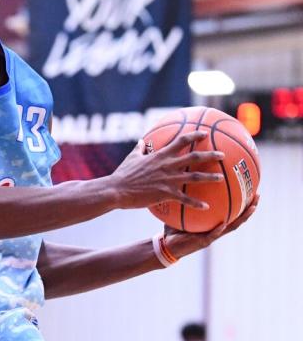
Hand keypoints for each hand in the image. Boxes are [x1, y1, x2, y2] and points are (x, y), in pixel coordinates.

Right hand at [108, 132, 223, 209]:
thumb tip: (142, 141)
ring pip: (194, 177)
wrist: (117, 190)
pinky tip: (206, 207)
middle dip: (210, 155)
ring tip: (221, 178)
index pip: (181, 141)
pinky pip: (185, 199)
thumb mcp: (131, 158)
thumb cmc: (123, 174)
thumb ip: (139, 149)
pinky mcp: (165, 194)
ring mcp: (168, 180)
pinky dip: (196, 203)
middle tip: (223, 155)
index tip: (205, 133)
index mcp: (160, 155)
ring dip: (209, 177)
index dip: (194, 136)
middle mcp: (167, 165)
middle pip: (194, 157)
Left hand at [164, 194, 259, 257]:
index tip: (250, 188)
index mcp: (214, 222)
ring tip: (251, 208)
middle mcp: (216, 229)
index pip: (231, 211)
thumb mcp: (181, 210)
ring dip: (242, 218)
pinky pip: (213, 235)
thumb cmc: (173, 229)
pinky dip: (219, 230)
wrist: (166, 246)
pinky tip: (224, 223)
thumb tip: (184, 179)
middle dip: (249, 207)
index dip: (241, 202)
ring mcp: (211, 236)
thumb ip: (185, 199)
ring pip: (232, 227)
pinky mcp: (203, 242)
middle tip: (258, 195)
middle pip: (238, 217)